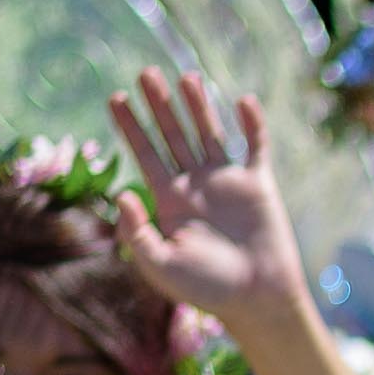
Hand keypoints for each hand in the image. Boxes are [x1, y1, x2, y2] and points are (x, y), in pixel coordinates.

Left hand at [114, 72, 305, 326]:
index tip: (115, 99)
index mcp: (169, 200)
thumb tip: (123, 194)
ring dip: (198, 105)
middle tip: (144, 73)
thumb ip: (137, 233)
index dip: (130, 127)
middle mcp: (195, 185)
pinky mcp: (258, 184)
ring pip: (209, 133)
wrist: (257, 301)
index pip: (145, 154)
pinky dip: (252, 123)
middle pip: (173, 135)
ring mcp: (226, 182)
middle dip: (159, 106)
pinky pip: (255, 146)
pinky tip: (242, 100)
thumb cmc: (207, 290)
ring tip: (185, 77)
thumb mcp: (161, 266)